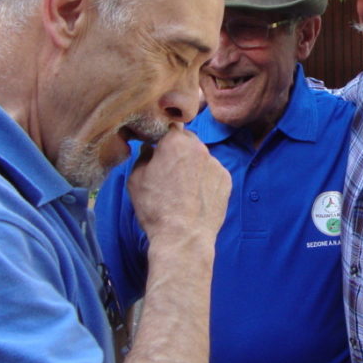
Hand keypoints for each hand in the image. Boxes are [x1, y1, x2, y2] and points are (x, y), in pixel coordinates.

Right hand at [126, 124, 229, 251]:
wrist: (184, 236)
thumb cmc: (156, 208)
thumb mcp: (136, 180)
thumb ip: (142, 157)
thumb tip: (149, 149)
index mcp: (175, 142)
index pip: (171, 126)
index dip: (164, 135)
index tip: (159, 146)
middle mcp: (199, 147)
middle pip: (188, 140)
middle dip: (179, 150)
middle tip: (170, 170)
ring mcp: (215, 163)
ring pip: (202, 157)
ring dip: (193, 165)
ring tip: (184, 188)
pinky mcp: (227, 179)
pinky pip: (213, 172)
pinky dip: (206, 179)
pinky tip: (196, 196)